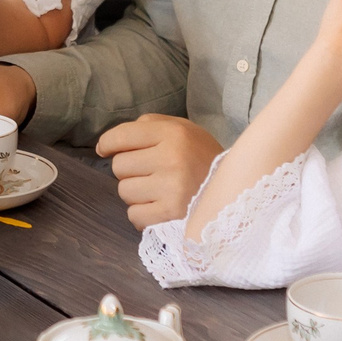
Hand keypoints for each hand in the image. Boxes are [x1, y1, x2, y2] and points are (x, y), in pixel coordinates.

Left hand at [96, 115, 222, 229]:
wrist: (236, 187)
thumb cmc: (201, 156)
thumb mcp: (183, 129)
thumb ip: (149, 126)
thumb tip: (107, 144)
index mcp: (173, 133)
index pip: (122, 136)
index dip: (108, 143)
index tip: (105, 149)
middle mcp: (171, 158)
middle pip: (119, 166)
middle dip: (129, 170)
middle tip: (149, 172)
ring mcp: (171, 187)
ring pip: (124, 191)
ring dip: (135, 192)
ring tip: (156, 189)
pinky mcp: (172, 213)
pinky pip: (134, 214)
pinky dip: (141, 213)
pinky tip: (157, 206)